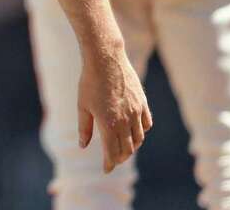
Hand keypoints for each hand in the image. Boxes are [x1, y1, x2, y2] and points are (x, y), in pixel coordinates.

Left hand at [76, 43, 151, 171]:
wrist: (105, 59)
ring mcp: (136, 111)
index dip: (109, 164)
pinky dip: (142, 131)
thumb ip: (84, 128)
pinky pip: (146, 123)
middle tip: (113, 160)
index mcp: (108, 125)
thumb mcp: (82, 106)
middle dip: (120, 157)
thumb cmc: (90, 82)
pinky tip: (135, 131)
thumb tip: (83, 145)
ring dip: (132, 146)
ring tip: (124, 147)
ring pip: (139, 138)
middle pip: (127, 149)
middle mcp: (125, 121)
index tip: (106, 169)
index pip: (112, 153)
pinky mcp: (142, 102)